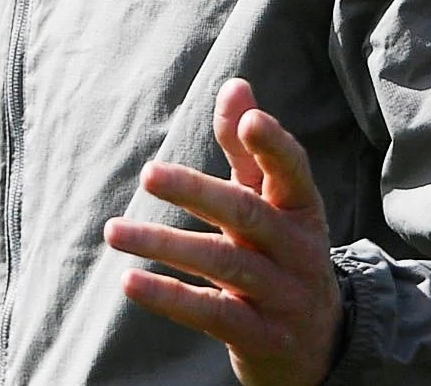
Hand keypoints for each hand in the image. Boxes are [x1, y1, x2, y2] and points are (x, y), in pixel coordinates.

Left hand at [103, 79, 342, 385]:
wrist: (317, 345)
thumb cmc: (281, 254)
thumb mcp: (272, 205)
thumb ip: (250, 150)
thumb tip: (236, 85)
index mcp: (302, 209)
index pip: (293, 171)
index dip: (274, 146)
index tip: (250, 120)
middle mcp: (299, 250)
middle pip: (247, 215)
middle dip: (198, 192)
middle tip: (149, 173)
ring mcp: (284, 296)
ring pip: (223, 264)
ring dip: (164, 244)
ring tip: (114, 231)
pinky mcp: (263, 337)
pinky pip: (213, 315)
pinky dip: (170, 297)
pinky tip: (130, 282)